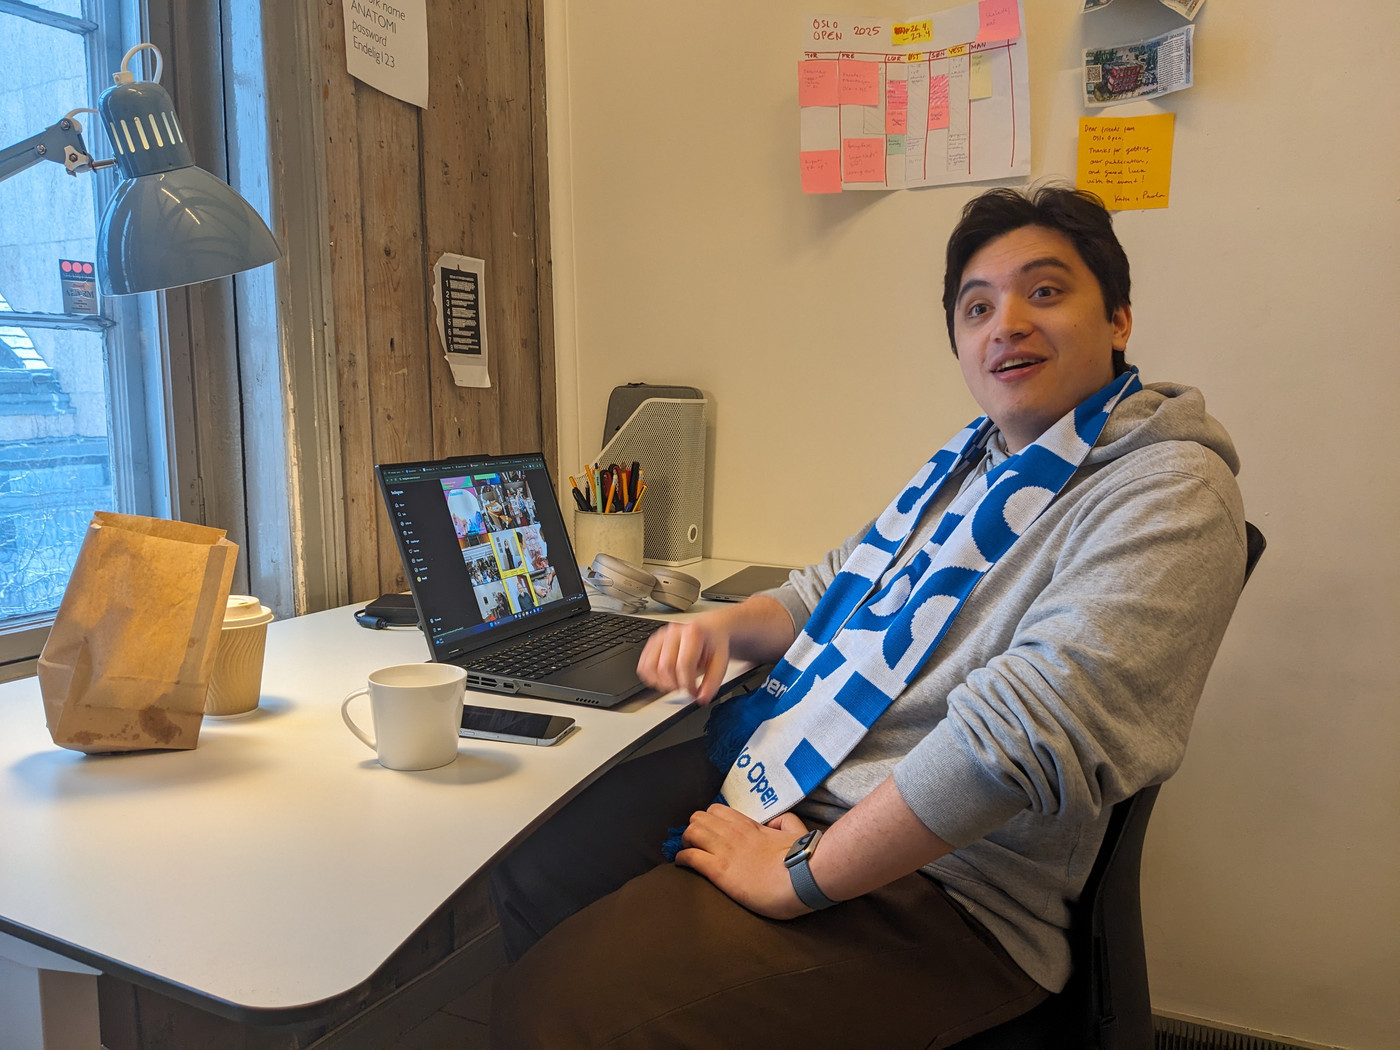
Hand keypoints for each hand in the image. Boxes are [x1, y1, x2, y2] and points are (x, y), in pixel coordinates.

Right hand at [636, 617, 731, 702]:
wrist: (709, 629)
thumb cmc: (714, 644)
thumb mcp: (721, 662)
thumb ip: (713, 682)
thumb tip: (702, 699)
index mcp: (692, 633)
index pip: (683, 665)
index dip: (688, 684)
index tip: (693, 692)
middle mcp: (673, 632)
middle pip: (665, 667)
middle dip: (674, 684)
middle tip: (684, 688)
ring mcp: (660, 636)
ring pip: (650, 666)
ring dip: (660, 682)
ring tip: (674, 683)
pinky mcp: (652, 642)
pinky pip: (643, 664)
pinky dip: (650, 677)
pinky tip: (663, 679)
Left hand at [674, 804, 811, 918]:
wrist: (804, 877)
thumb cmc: (804, 859)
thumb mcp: (797, 831)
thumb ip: (785, 822)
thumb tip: (775, 823)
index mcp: (750, 825)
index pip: (717, 811)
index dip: (709, 820)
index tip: (709, 831)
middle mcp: (734, 833)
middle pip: (699, 818)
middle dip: (694, 829)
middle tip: (696, 842)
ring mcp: (725, 850)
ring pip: (690, 833)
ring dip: (686, 841)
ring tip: (688, 851)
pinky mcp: (720, 871)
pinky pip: (690, 857)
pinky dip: (682, 859)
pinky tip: (682, 864)